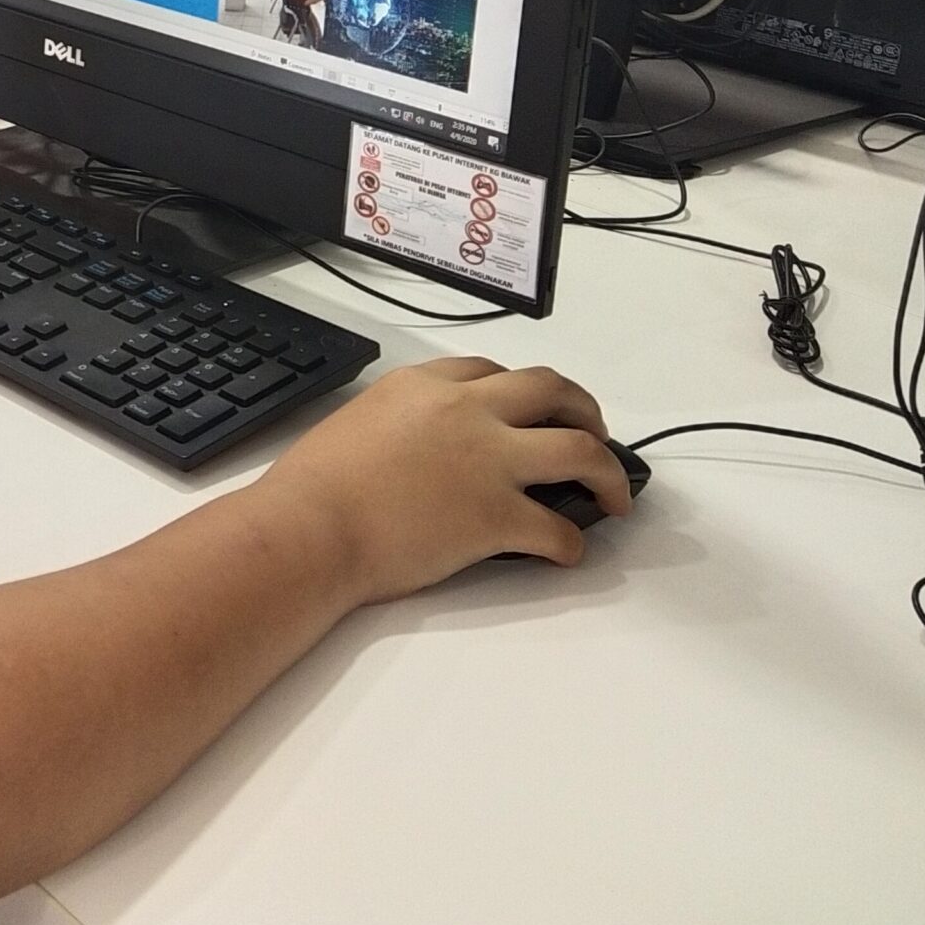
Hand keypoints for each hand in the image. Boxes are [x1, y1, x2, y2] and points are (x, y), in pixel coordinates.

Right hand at [259, 358, 632, 604]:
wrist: (311, 527)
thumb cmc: (314, 485)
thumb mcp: (358, 423)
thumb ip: (400, 423)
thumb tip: (420, 450)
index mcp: (425, 385)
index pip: (490, 371)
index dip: (519, 391)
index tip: (528, 409)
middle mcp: (466, 411)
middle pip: (551, 390)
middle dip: (583, 409)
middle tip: (594, 433)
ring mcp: (488, 461)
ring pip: (580, 449)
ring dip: (607, 471)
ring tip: (613, 493)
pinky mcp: (498, 516)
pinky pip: (556, 529)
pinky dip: (571, 544)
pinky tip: (567, 554)